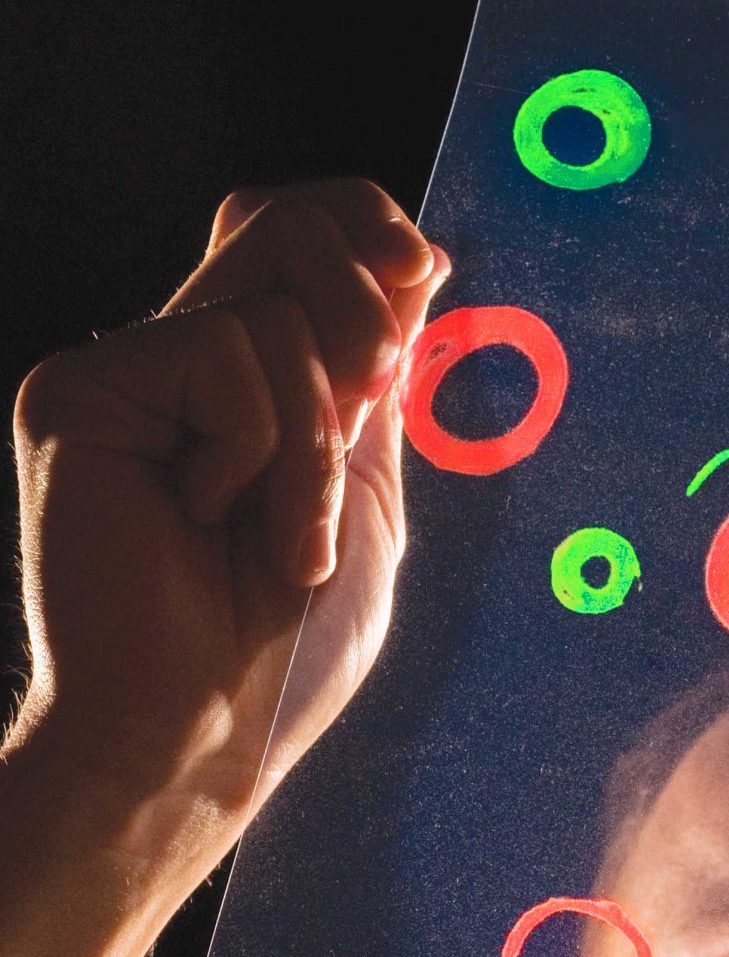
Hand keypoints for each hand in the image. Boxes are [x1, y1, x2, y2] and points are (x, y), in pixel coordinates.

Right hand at [0, 181, 446, 956]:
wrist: (204, 733)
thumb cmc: (286, 645)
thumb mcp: (368, 485)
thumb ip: (381, 367)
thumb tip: (414, 251)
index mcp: (249, 373)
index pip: (306, 224)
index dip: (368, 224)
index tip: (424, 271)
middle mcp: (180, 355)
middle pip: (290, 223)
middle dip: (365, 322)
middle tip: (357, 426)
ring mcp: (125, 371)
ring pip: (277, 307)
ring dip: (318, 441)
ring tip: (274, 534)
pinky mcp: (77, 391)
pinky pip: (228, 355)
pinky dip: (262, 452)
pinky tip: (206, 521)